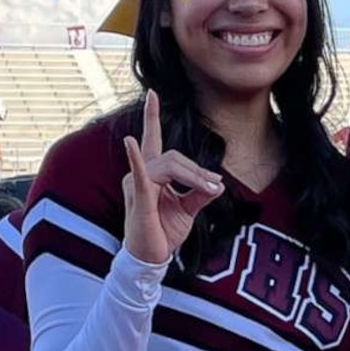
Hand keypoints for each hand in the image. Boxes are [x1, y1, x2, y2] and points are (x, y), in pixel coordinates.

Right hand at [118, 89, 220, 263]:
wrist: (152, 258)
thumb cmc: (164, 232)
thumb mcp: (188, 209)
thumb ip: (201, 193)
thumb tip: (219, 183)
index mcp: (151, 173)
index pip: (151, 139)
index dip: (151, 116)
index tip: (153, 93)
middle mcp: (140, 174)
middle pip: (173, 156)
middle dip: (197, 170)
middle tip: (214, 186)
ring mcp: (137, 185)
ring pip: (170, 165)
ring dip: (194, 176)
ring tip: (209, 189)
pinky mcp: (138, 197)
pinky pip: (140, 175)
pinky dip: (136, 158)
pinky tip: (130, 142)